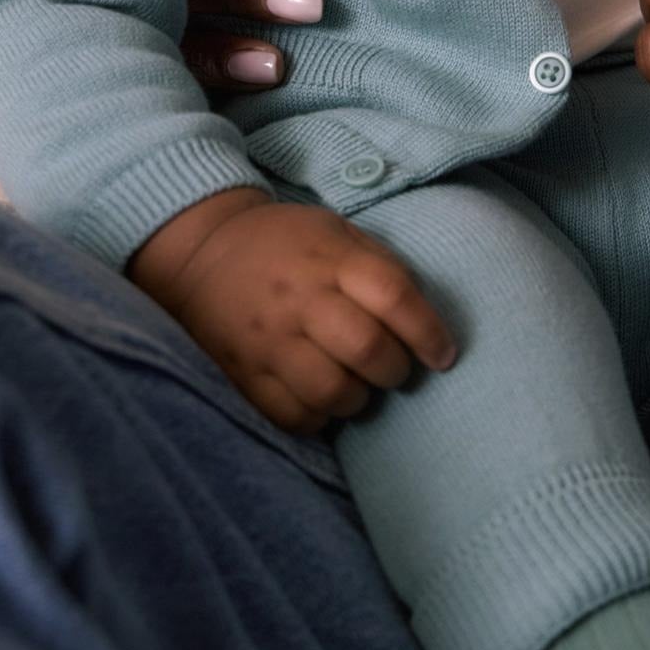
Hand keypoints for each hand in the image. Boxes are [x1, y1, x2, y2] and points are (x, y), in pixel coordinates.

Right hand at [129, 189, 456, 433]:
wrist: (205, 252)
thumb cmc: (288, 242)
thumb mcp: (337, 232)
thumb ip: (379, 268)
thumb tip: (424, 318)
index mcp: (330, 258)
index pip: (392, 295)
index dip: (428, 331)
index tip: (444, 354)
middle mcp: (300, 301)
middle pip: (366, 348)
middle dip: (396, 369)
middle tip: (397, 369)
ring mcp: (268, 341)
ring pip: (332, 391)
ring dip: (360, 398)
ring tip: (360, 386)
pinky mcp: (243, 375)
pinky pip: (292, 416)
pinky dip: (319, 417)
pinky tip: (324, 398)